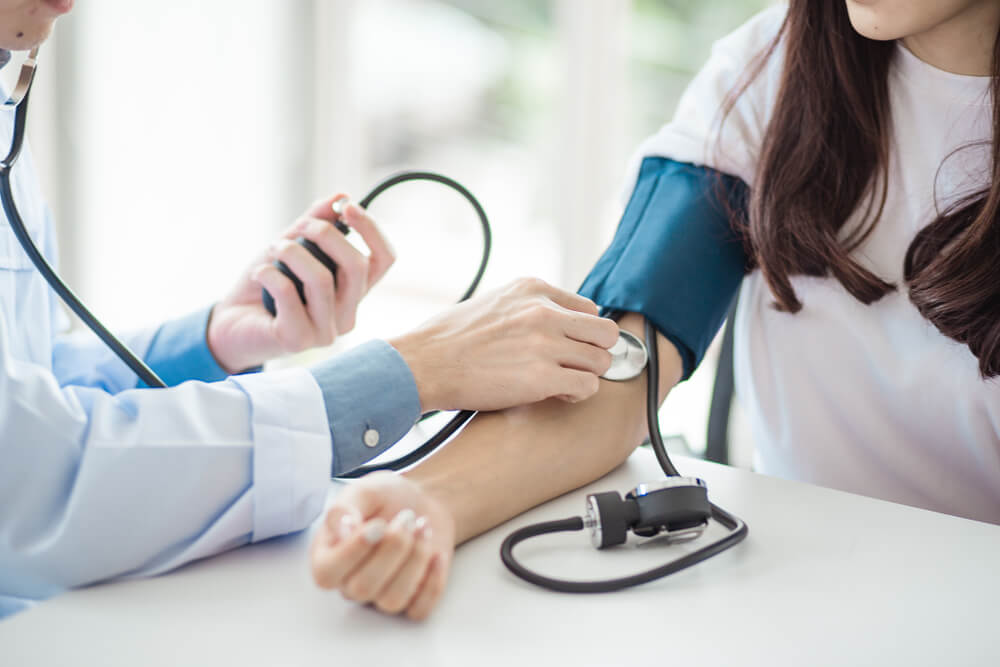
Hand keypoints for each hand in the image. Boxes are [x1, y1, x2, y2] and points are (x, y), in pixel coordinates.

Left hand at [206, 195, 394, 371]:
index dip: (372, 229)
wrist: (229, 323)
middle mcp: (347, 314)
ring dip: (292, 252)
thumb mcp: (291, 246)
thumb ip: (315, 223)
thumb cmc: (265, 285)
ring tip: (273, 248)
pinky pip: (288, 294)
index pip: (384, 260)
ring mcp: (325, 332)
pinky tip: (259, 273)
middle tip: (300, 227)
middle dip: (326, 234)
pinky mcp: (298, 340)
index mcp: (353, 292)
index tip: (347, 207)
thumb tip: (341, 196)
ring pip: (322, 280)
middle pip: (357, 267)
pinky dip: (269, 273)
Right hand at [310, 473, 455, 620]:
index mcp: (328, 556)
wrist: (421, 502)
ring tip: (423, 527)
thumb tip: (343, 530)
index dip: (353, 552)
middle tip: (407, 517)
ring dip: (414, 559)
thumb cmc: (385, 498)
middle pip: (362, 588)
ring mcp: (380, 595)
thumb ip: (344, 509)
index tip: (378, 524)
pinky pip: (419, 610)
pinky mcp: (411, 601)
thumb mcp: (362, 492)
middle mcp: (350, 582)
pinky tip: (437, 554)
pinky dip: (433, 582)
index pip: (326, 574)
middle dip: (392, 548)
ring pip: (392, 600)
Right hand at [389, 277, 619, 411]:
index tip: (568, 346)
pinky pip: (589, 386)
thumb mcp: (493, 302)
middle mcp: (544, 311)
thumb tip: (555, 321)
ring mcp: (545, 343)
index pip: (589, 308)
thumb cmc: (448, 339)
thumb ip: (527, 307)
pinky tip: (557, 395)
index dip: (582, 332)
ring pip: (602, 361)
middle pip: (605, 333)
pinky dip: (578, 394)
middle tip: (574, 366)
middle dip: (595, 352)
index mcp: (532, 289)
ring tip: (562, 383)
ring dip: (586, 376)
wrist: (423, 364)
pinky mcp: (542, 377)